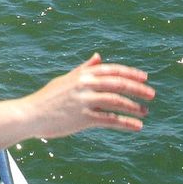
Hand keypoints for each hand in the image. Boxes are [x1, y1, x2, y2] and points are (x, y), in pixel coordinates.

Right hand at [23, 53, 154, 137]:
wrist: (31, 114)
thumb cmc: (48, 97)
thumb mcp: (66, 79)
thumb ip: (84, 68)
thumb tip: (98, 56)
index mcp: (82, 74)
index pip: (112, 70)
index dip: (131, 73)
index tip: (145, 78)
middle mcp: (85, 84)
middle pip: (118, 83)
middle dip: (138, 89)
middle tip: (152, 95)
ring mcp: (84, 101)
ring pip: (117, 101)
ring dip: (134, 106)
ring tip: (145, 111)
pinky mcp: (83, 118)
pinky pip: (110, 120)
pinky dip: (126, 123)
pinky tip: (136, 126)